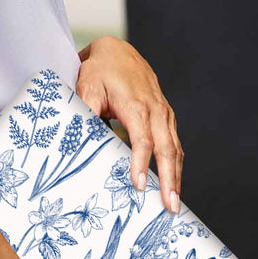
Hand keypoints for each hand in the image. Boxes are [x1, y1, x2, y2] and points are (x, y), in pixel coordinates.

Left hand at [75, 36, 183, 214]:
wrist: (118, 50)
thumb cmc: (100, 70)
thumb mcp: (87, 85)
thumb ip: (86, 111)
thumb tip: (82, 137)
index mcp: (136, 104)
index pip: (142, 139)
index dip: (141, 164)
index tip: (138, 187)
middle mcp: (155, 109)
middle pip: (166, 149)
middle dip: (169, 180)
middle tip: (170, 208)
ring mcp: (164, 112)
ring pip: (175, 149)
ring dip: (176, 177)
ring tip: (173, 204)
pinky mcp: (166, 115)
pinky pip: (175, 143)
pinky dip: (176, 164)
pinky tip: (173, 183)